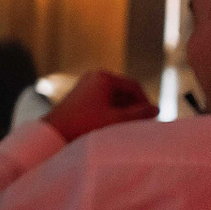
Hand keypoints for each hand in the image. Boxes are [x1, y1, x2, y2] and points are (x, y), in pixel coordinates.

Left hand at [43, 70, 158, 142]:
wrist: (54, 133)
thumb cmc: (86, 125)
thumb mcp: (117, 120)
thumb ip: (139, 114)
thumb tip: (157, 109)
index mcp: (103, 77)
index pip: (134, 86)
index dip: (145, 102)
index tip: (152, 118)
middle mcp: (94, 76)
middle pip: (124, 91)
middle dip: (134, 107)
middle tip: (142, 124)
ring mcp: (86, 85)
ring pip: (114, 97)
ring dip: (124, 110)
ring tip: (130, 127)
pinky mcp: (80, 96)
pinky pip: (103, 101)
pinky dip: (112, 111)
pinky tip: (116, 126)